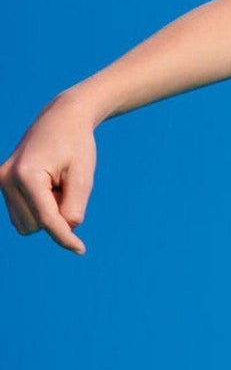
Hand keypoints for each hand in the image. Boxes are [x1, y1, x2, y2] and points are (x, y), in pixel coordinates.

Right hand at [0, 95, 98, 253]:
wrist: (62, 119)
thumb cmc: (76, 146)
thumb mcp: (83, 178)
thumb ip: (74, 208)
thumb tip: (64, 231)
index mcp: (26, 174)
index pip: (47, 219)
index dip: (65, 237)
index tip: (80, 250)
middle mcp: (7, 179)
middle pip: (37, 225)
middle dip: (57, 215)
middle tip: (66, 186)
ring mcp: (1, 182)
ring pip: (28, 225)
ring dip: (48, 213)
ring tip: (56, 185)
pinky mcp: (3, 185)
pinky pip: (23, 217)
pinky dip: (39, 210)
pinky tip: (47, 187)